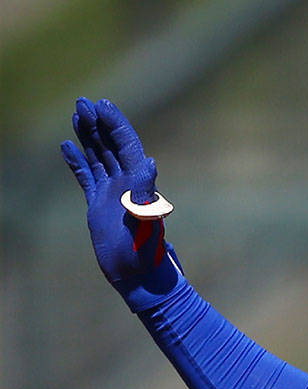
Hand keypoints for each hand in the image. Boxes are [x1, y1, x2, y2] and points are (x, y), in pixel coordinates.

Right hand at [61, 98, 181, 309]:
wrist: (137, 275)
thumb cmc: (144, 251)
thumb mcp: (144, 220)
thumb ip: (144, 192)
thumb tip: (150, 162)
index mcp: (139, 182)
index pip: (126, 144)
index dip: (115, 123)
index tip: (101, 104)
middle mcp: (127, 184)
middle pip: (111, 145)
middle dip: (98, 123)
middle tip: (82, 102)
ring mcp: (111, 193)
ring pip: (98, 157)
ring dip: (88, 137)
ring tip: (76, 115)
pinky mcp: (98, 205)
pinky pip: (86, 176)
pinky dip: (76, 161)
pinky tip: (66, 146)